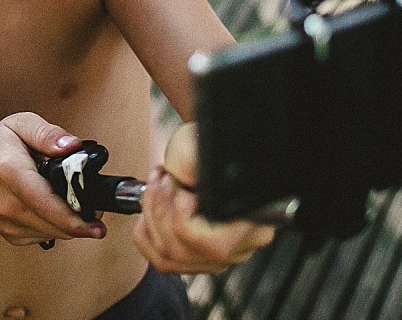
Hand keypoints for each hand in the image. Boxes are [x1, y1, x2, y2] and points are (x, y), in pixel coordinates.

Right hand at [0, 112, 105, 246]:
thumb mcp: (18, 124)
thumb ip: (47, 133)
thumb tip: (74, 146)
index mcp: (9, 172)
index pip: (43, 201)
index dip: (73, 217)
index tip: (97, 223)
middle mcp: (6, 203)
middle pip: (54, 223)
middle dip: (82, 220)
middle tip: (96, 209)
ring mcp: (7, 223)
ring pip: (54, 233)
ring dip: (72, 224)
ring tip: (76, 203)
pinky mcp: (12, 236)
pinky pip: (46, 236)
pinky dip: (56, 226)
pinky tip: (53, 208)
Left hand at [134, 122, 276, 273]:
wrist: (214, 145)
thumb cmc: (213, 141)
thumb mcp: (201, 141)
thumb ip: (192, 162)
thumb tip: (186, 180)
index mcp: (254, 219)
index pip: (212, 244)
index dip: (183, 214)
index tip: (180, 183)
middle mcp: (240, 245)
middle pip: (183, 251)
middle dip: (160, 208)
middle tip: (164, 177)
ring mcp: (219, 256)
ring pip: (169, 257)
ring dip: (152, 216)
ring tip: (158, 186)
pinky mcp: (200, 257)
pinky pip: (162, 261)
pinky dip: (146, 233)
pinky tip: (151, 208)